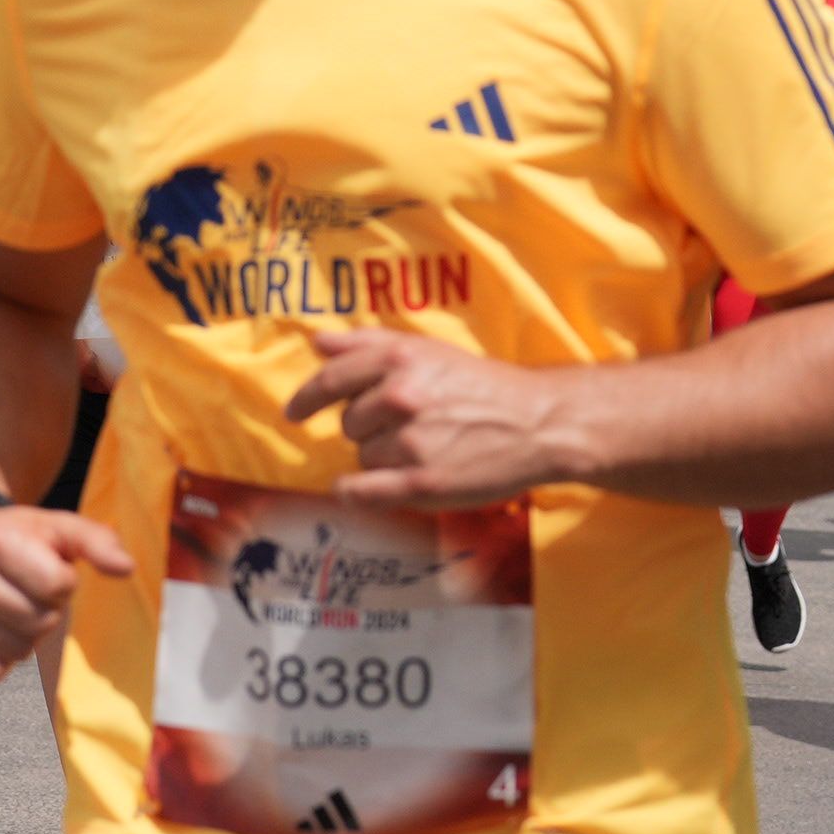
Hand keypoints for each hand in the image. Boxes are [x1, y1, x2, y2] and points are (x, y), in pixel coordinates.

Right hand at [0, 500, 130, 684]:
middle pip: (41, 623)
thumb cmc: (16, 537)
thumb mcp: (58, 527)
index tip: (44, 567)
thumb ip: (98, 542)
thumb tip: (125, 569)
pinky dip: (0, 657)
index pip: (58, 586)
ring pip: (19, 652)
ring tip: (7, 606)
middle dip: (45, 609)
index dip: (62, 581)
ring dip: (25, 635)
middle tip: (25, 589)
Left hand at [285, 332, 582, 508]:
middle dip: (367, 427)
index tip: (295, 412)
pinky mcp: (423, 482)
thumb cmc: (481, 384)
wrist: (538, 422)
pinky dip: (354, 492)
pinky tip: (355, 489)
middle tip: (407, 426)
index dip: (307, 398)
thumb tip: (317, 342)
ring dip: (380, 456)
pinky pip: (364, 491)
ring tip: (422, 448)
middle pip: (348, 423)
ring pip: (363, 457)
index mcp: (398, 361)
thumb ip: (369, 343)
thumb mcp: (428, 350)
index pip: (331, 380)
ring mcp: (411, 442)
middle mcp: (400, 398)